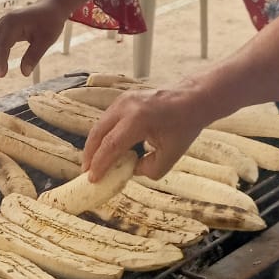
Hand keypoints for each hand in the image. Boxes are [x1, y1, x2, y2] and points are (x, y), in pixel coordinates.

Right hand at [0, 0, 75, 78]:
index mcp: (14, 22)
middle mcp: (4, 21)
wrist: (51, 7)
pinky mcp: (2, 27)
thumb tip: (24, 73)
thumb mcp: (46, 40)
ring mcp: (1, 23)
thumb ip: (34, 56)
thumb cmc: (50, 21)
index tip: (2, 75)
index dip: (0, 61)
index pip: (1, 44)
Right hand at [82, 87, 206, 181]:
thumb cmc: (184, 127)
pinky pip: (107, 119)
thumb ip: (148, 169)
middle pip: (98, 133)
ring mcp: (123, 99)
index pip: (111, 145)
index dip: (100, 164)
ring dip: (94, 144)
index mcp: (138, 120)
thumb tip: (129, 170)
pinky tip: (105, 148)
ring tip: (93, 162)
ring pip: (100, 125)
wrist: (192, 100)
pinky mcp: (123, 98)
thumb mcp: (170, 156)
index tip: (93, 179)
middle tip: (86, 171)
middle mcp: (126, 106)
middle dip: (90, 154)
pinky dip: (103, 135)